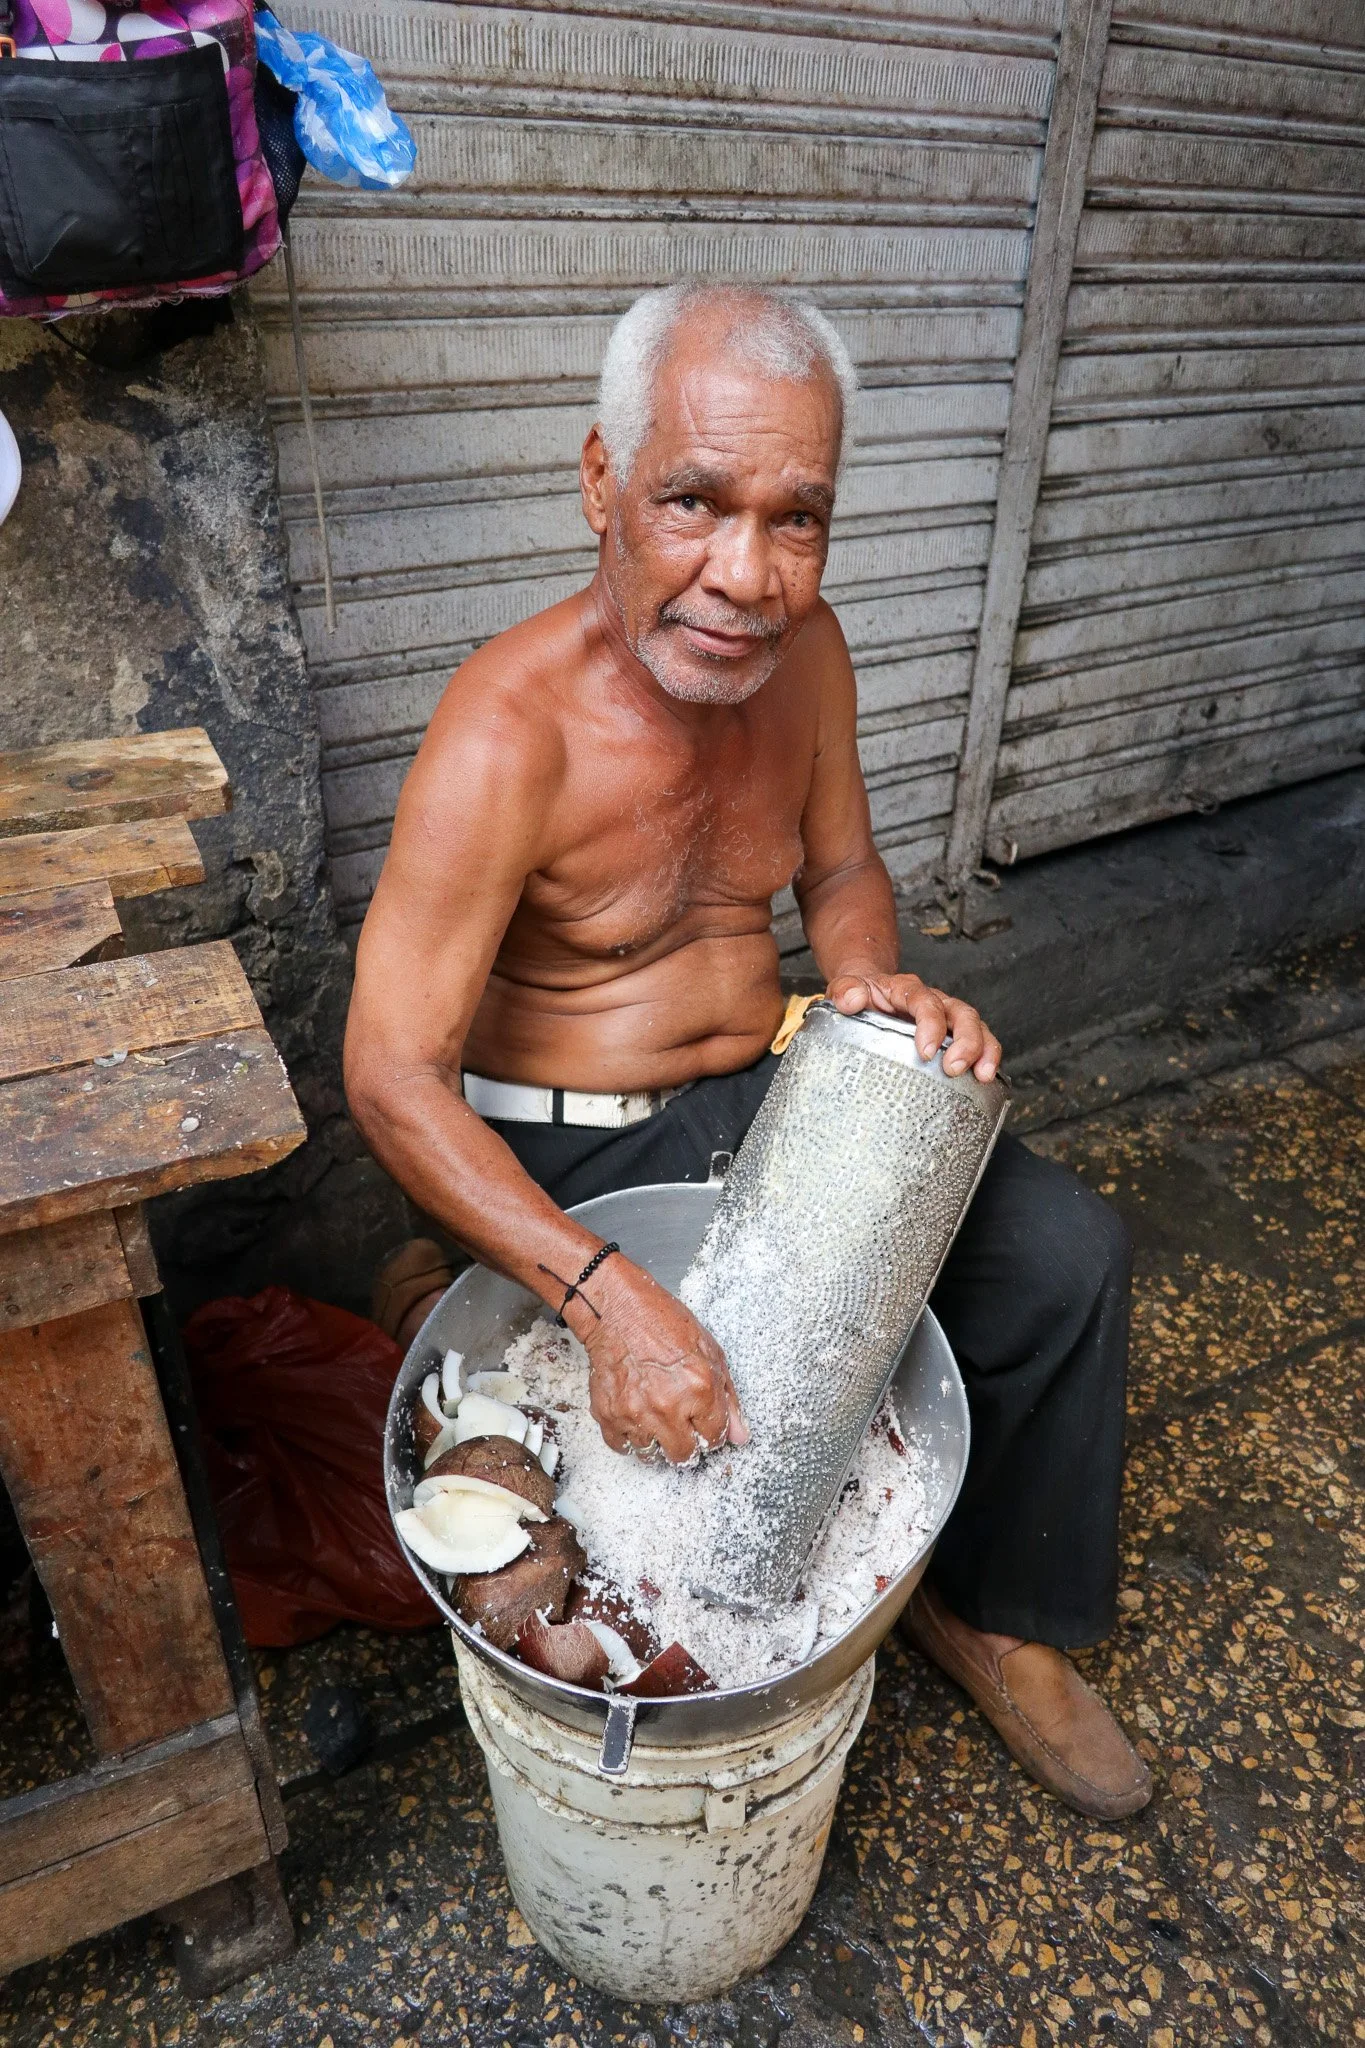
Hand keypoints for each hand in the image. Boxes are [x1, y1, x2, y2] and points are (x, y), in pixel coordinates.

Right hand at [564, 1254, 748, 1464]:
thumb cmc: (663, 1323)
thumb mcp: (710, 1353)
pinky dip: (629, 1436)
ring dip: (656, 1440)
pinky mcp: (608, 1415)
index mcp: (699, 1389)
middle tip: (680, 1424)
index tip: (703, 1423)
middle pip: (684, 1455)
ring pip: (651, 1455)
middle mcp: (668, 1406)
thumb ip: (729, 1399)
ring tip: (655, 1416)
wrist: (617, 1310)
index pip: (714, 1438)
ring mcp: (636, 1413)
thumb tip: (740, 1436)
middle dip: (686, 1443)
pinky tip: (636, 1415)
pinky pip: (623, 1446)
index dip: (711, 1431)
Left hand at [826, 968, 1001, 1081]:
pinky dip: (986, 1057)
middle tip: (955, 1068)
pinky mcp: (952, 1034)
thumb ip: (846, 990)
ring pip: (976, 1025)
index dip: (931, 1024)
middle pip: (960, 1012)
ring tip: (983, 1075)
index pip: (925, 1001)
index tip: (926, 1052)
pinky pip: (978, 1041)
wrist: (867, 990)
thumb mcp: (845, 987)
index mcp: (907, 989)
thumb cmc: (859, 993)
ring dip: (984, 1050)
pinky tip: (984, 1079)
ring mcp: (946, 1017)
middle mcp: (934, 1000)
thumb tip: (852, 999)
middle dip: (965, 1041)